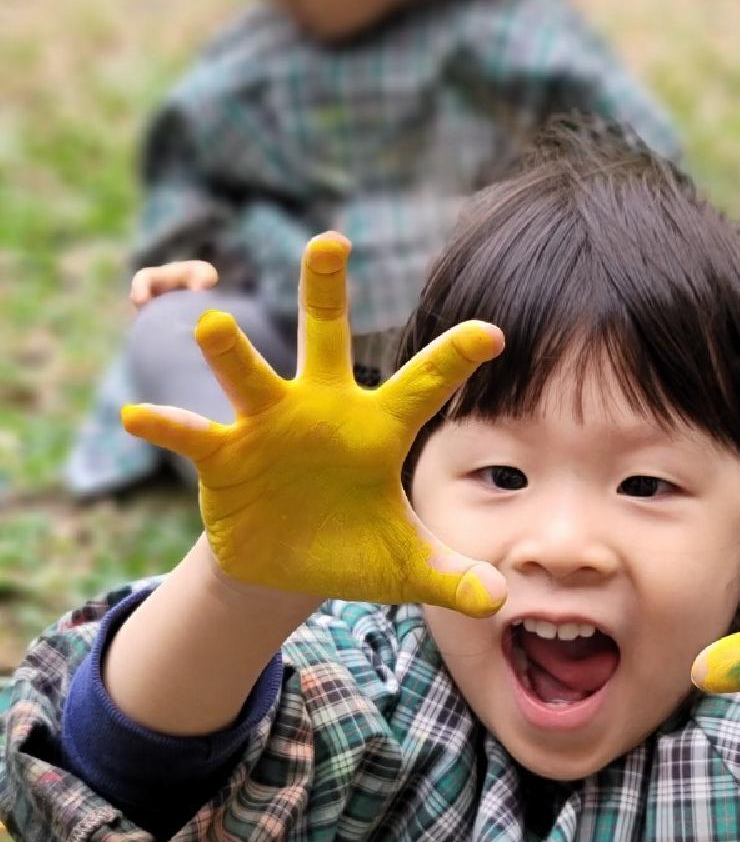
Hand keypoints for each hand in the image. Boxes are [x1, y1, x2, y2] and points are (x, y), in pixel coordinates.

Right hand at [121, 232, 506, 612]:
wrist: (287, 569)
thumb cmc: (354, 549)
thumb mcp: (408, 568)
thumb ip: (454, 577)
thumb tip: (498, 600)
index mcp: (378, 428)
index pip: (424, 385)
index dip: (455, 358)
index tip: (493, 333)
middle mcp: (321, 409)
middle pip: (326, 338)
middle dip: (326, 290)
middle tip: (332, 240)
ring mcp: (268, 426)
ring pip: (250, 378)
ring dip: (232, 353)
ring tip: (214, 322)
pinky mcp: (222, 456)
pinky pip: (194, 435)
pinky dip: (168, 425)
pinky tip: (140, 416)